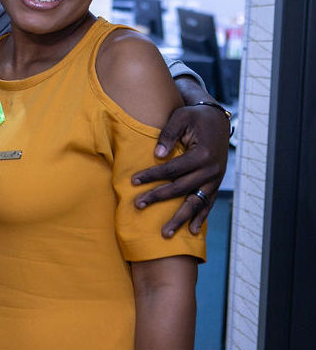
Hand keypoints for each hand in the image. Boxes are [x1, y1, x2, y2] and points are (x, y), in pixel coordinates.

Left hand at [132, 103, 229, 236]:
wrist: (217, 119)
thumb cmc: (194, 116)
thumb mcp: (180, 118)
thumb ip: (168, 135)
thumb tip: (157, 155)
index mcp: (203, 155)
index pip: (172, 169)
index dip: (152, 175)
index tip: (133, 181)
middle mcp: (211, 170)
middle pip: (181, 188)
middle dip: (158, 198)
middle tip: (138, 205)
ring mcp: (215, 180)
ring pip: (195, 203)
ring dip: (180, 219)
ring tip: (165, 233)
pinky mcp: (215, 184)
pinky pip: (208, 204)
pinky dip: (200, 217)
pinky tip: (191, 231)